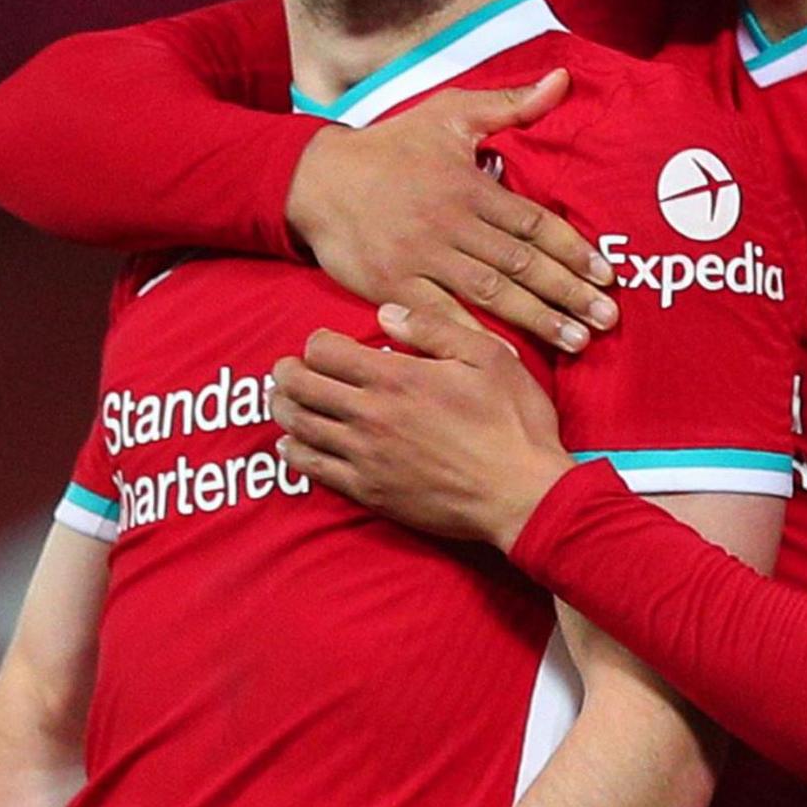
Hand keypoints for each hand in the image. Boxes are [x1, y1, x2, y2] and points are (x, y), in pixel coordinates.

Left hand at [272, 304, 575, 551]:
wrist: (522, 494)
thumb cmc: (513, 422)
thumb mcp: (488, 357)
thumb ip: (433, 329)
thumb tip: (386, 313)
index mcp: (396, 378)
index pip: (325, 351)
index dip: (317, 342)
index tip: (324, 344)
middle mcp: (370, 415)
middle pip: (300, 387)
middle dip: (286, 373)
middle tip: (286, 369)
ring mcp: (365, 457)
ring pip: (300, 427)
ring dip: (283, 409)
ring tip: (283, 400)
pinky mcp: (369, 491)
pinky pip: (314, 469)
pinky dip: (295, 452)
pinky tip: (292, 444)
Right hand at [284, 70, 617, 354]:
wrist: (317, 179)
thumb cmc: (390, 146)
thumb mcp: (449, 114)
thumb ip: (509, 104)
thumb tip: (562, 79)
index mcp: (471, 186)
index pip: (535, 223)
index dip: (575, 250)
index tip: (608, 275)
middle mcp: (452, 224)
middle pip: (522, 263)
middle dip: (569, 292)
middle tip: (607, 319)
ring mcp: (423, 258)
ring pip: (491, 293)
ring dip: (537, 318)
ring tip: (576, 340)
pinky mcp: (394, 285)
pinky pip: (440, 316)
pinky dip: (473, 336)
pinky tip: (506, 357)